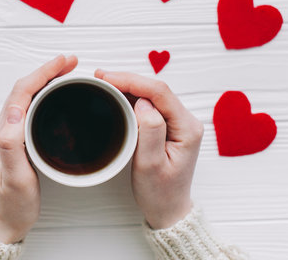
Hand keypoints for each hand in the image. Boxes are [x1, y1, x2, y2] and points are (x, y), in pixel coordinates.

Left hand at [0, 55, 77, 243]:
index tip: (64, 62)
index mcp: (4, 131)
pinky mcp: (20, 140)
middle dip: (48, 70)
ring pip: (29, 96)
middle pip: (26, 88)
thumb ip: (11, 144)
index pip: (22, 91)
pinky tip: (59, 98)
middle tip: (71, 62)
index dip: (43, 72)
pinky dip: (48, 96)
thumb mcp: (15, 178)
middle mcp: (5, 127)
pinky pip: (33, 108)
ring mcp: (12, 133)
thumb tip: (15, 110)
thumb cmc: (11, 203)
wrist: (5, 221)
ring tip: (68, 73)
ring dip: (47, 80)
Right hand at [95, 70, 203, 228]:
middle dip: (128, 80)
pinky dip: (131, 97)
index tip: (108, 78)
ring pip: (152, 95)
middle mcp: (186, 121)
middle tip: (100, 77)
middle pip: (156, 89)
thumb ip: (149, 131)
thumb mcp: (150, 165)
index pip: (160, 92)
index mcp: (187, 128)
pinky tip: (117, 94)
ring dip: (128, 86)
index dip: (132, 80)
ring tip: (104, 82)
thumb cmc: (160, 192)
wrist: (168, 210)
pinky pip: (150, 105)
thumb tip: (142, 102)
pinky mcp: (168, 127)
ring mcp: (178, 123)